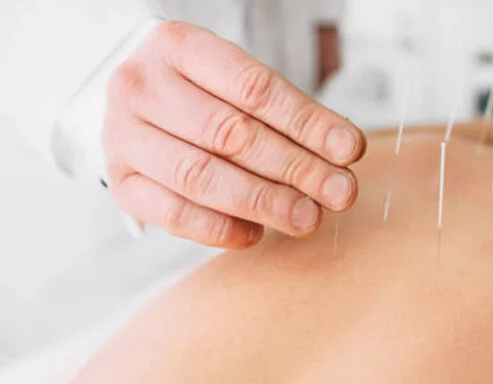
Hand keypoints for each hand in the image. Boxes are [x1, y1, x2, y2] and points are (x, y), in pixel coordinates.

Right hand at [103, 21, 365, 248]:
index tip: (349, 150)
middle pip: (230, 134)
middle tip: (339, 192)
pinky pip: (172, 214)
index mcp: (177, 46)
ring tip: (308, 217)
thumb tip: (342, 155)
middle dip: (295, 168)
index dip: (307, 122)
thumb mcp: (237, 79)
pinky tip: (257, 233)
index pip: (253, 87)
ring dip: (263, 202)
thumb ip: (285, 113)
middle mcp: (141, 87)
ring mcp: (123, 136)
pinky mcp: (121, 182)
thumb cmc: (202, 89)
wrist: (140, 100)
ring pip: (201, 176)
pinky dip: (220, 228)